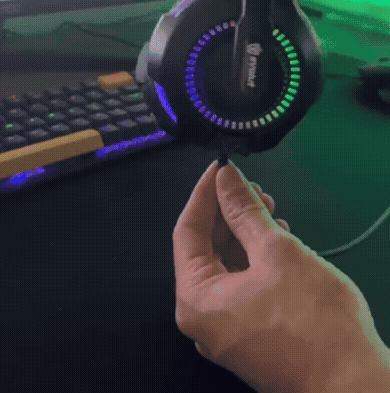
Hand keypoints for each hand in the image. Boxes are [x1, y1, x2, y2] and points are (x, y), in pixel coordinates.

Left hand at [173, 160, 389, 392]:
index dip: (205, 193)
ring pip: (226, 266)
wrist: (354, 383)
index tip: (220, 169)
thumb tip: (226, 180)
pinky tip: (276, 241)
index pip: (187, 231)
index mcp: (197, 301)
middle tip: (249, 187)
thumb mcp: (276, 250)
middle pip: (205, 248)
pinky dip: (254, 259)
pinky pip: (242, 286)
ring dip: (244, 233)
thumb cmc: (317, 329)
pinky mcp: (251, 335)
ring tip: (268, 210)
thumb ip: (245, 210)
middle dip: (227, 213)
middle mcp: (205, 321)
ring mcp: (228, 331)